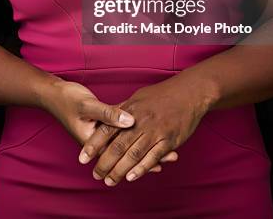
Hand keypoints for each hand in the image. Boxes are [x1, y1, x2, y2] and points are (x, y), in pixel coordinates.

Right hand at [46, 79, 176, 172]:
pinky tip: (148, 133)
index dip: (143, 156)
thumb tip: (130, 122)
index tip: (162, 159)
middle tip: (171, 156)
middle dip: (148, 155)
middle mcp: (99, 140)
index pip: (123, 153)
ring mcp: (101, 131)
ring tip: (166, 151)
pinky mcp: (102, 121)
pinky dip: (135, 132)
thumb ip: (109, 114)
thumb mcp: (88, 106)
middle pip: (127, 151)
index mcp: (94, 140)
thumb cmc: (67, 99)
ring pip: (127, 142)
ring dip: (144, 146)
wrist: (53, 93)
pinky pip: (122, 130)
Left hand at [78, 75, 210, 185]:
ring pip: (133, 154)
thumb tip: (108, 119)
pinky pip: (153, 157)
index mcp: (130, 110)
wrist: (189, 93)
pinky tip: (131, 177)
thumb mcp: (138, 97)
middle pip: (118, 146)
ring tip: (110, 181)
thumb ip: (122, 110)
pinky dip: (141, 169)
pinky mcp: (169, 140)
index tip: (82, 158)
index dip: (94, 145)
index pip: (107, 129)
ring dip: (120, 170)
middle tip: (96, 175)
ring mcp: (155, 131)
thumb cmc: (163, 94)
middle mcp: (141, 121)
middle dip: (104, 163)